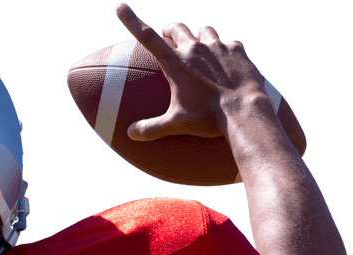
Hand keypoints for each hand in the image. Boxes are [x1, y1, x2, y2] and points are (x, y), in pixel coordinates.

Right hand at [114, 3, 268, 140]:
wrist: (243, 111)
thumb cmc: (206, 118)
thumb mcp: (175, 125)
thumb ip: (150, 129)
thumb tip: (130, 134)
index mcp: (176, 64)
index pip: (147, 37)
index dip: (132, 21)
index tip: (120, 7)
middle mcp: (195, 48)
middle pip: (178, 28)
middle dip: (171, 31)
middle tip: (169, 38)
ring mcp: (218, 47)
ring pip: (206, 31)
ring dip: (201, 38)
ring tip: (203, 52)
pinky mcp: (238, 51)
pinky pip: (231, 44)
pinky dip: (227, 52)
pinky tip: (228, 65)